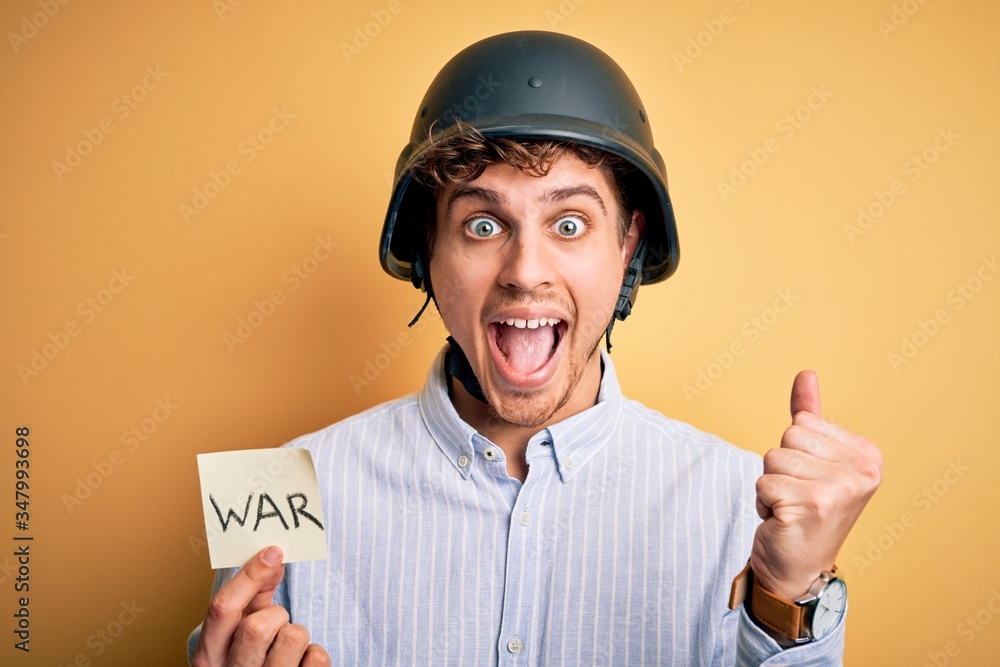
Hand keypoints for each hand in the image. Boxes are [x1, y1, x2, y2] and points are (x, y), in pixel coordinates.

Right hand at [191, 546, 329, 666]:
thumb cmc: (248, 664)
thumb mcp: (238, 634)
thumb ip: (253, 597)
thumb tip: (272, 557)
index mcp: (209, 657)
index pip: (223, 609)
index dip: (250, 575)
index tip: (273, 552)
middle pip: (257, 626)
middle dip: (276, 615)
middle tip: (277, 625)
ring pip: (292, 637)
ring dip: (296, 633)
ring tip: (287, 647)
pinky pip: (317, 657)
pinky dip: (315, 653)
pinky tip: (301, 663)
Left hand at [751, 370, 882, 599]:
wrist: (799, 567)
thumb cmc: (805, 509)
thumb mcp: (813, 458)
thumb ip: (810, 414)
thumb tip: (806, 373)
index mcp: (868, 455)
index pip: (803, 422)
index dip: (795, 452)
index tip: (811, 481)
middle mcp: (861, 472)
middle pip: (787, 437)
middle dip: (781, 468)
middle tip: (798, 497)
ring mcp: (838, 489)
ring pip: (772, 458)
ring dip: (771, 485)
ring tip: (791, 508)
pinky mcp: (811, 505)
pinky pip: (764, 482)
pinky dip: (764, 502)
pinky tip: (783, 520)